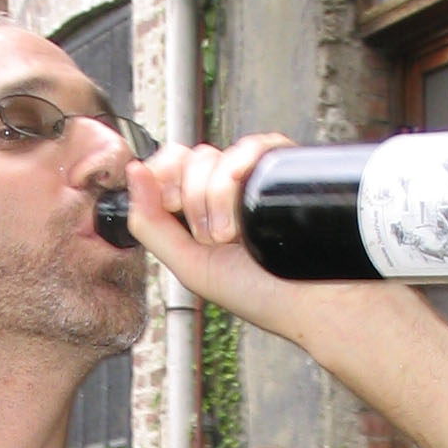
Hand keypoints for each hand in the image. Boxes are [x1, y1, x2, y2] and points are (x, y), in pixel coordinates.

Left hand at [127, 136, 397, 344]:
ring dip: (213, 197)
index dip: (163, 178)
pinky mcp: (285, 167)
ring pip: (216, 154)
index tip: (173, 210)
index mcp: (203, 207)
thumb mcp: (189, 266)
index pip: (170, 165)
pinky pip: (252, 145)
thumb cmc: (261, 293)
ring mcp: (258, 176)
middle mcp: (229, 187)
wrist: (314, 303)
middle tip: (212, 238)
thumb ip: (150, 224)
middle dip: (191, 199)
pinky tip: (243, 217)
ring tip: (232, 238)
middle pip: (190, 158)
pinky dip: (236, 176)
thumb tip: (133, 171)